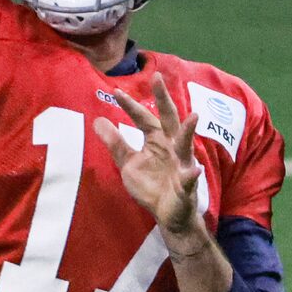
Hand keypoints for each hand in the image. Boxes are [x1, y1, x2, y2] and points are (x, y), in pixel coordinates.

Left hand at [94, 72, 200, 233]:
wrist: (167, 214)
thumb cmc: (151, 185)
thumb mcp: (127, 163)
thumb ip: (115, 143)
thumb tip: (97, 120)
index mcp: (157, 140)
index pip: (143, 118)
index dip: (130, 105)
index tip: (115, 91)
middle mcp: (172, 147)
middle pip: (168, 119)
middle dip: (164, 99)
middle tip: (158, 77)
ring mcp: (182, 165)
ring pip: (186, 146)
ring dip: (189, 132)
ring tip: (193, 117)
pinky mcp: (186, 186)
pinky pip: (190, 180)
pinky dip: (192, 175)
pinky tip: (194, 170)